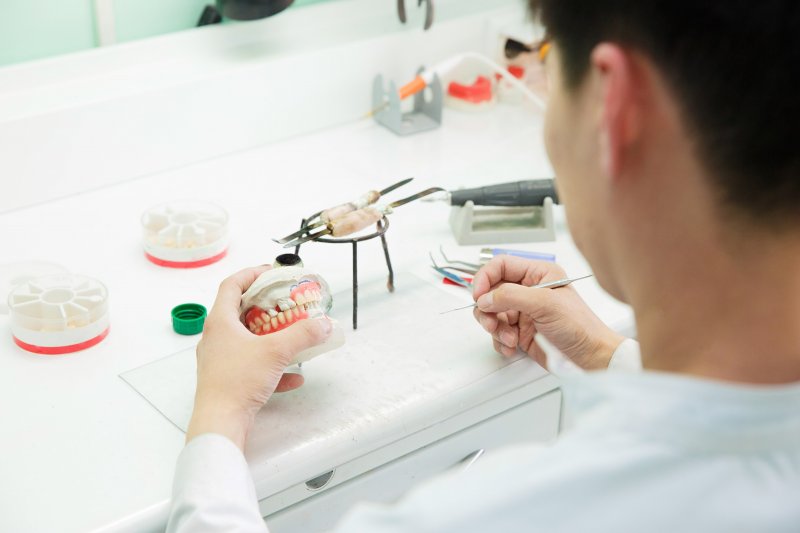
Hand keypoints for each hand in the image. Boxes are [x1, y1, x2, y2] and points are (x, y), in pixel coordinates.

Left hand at [186, 265, 332, 450]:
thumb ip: (303, 334)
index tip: (272, 272)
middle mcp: (216, 338)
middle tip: (287, 303)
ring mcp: (220, 360)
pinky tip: (294, 377)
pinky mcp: (227, 380)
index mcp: (220, 322)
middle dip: (267, 306)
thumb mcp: (276, 352)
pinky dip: (273, 367)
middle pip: (241, 311)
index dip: (252, 274)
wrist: (220, 423)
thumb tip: (323, 324)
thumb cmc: (237, 382)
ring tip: (292, 336)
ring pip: (248, 340)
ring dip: (271, 336)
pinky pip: (253, 366)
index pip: (232, 285)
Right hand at [472, 256, 623, 369]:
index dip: (485, 278)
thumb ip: (511, 296)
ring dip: (494, 328)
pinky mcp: (520, 331)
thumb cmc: (580, 326)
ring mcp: (523, 312)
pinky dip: (500, 341)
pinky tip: (512, 347)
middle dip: (487, 309)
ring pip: (491, 314)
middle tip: (491, 322)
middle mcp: (528, 291)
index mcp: (537, 274)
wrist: (590, 357)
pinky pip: (497, 333)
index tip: (478, 294)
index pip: (501, 266)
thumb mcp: (545, 304)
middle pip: (491, 292)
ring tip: (508, 338)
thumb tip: (485, 297)